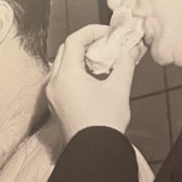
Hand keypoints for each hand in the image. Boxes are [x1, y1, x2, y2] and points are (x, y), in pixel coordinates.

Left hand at [47, 24, 139, 141]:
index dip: (91, 31)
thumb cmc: (105, 121)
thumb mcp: (119, 88)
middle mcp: (54, 82)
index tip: (107, 33)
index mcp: (67, 75)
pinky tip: (91, 76)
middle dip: (85, 42)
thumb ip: (125, 63)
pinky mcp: (54, 104)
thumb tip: (129, 49)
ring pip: (61, 64)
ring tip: (100, 60)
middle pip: (65, 50)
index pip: (74, 40)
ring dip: (79, 57)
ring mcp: (52, 94)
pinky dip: (74, 71)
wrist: (94, 150)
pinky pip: (60, 79)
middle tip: (104, 43)